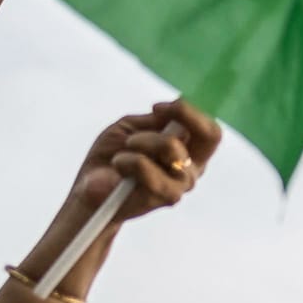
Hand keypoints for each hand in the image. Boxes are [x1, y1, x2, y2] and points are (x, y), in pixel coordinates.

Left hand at [63, 100, 221, 227]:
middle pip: (209, 136)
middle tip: (152, 114)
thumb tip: (179, 104)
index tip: (157, 108)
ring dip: (140, 142)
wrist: (92, 187)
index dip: (189, 111)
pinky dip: (127, 160)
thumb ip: (158, 121)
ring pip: (171, 146)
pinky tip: (118, 165)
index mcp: (189, 153)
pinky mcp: (164, 198)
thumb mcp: (134, 128)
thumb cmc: (114, 155)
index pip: (210, 131)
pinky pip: (146, 167)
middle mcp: (192, 169)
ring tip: (122, 153)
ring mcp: (181, 185)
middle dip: (180, 116)